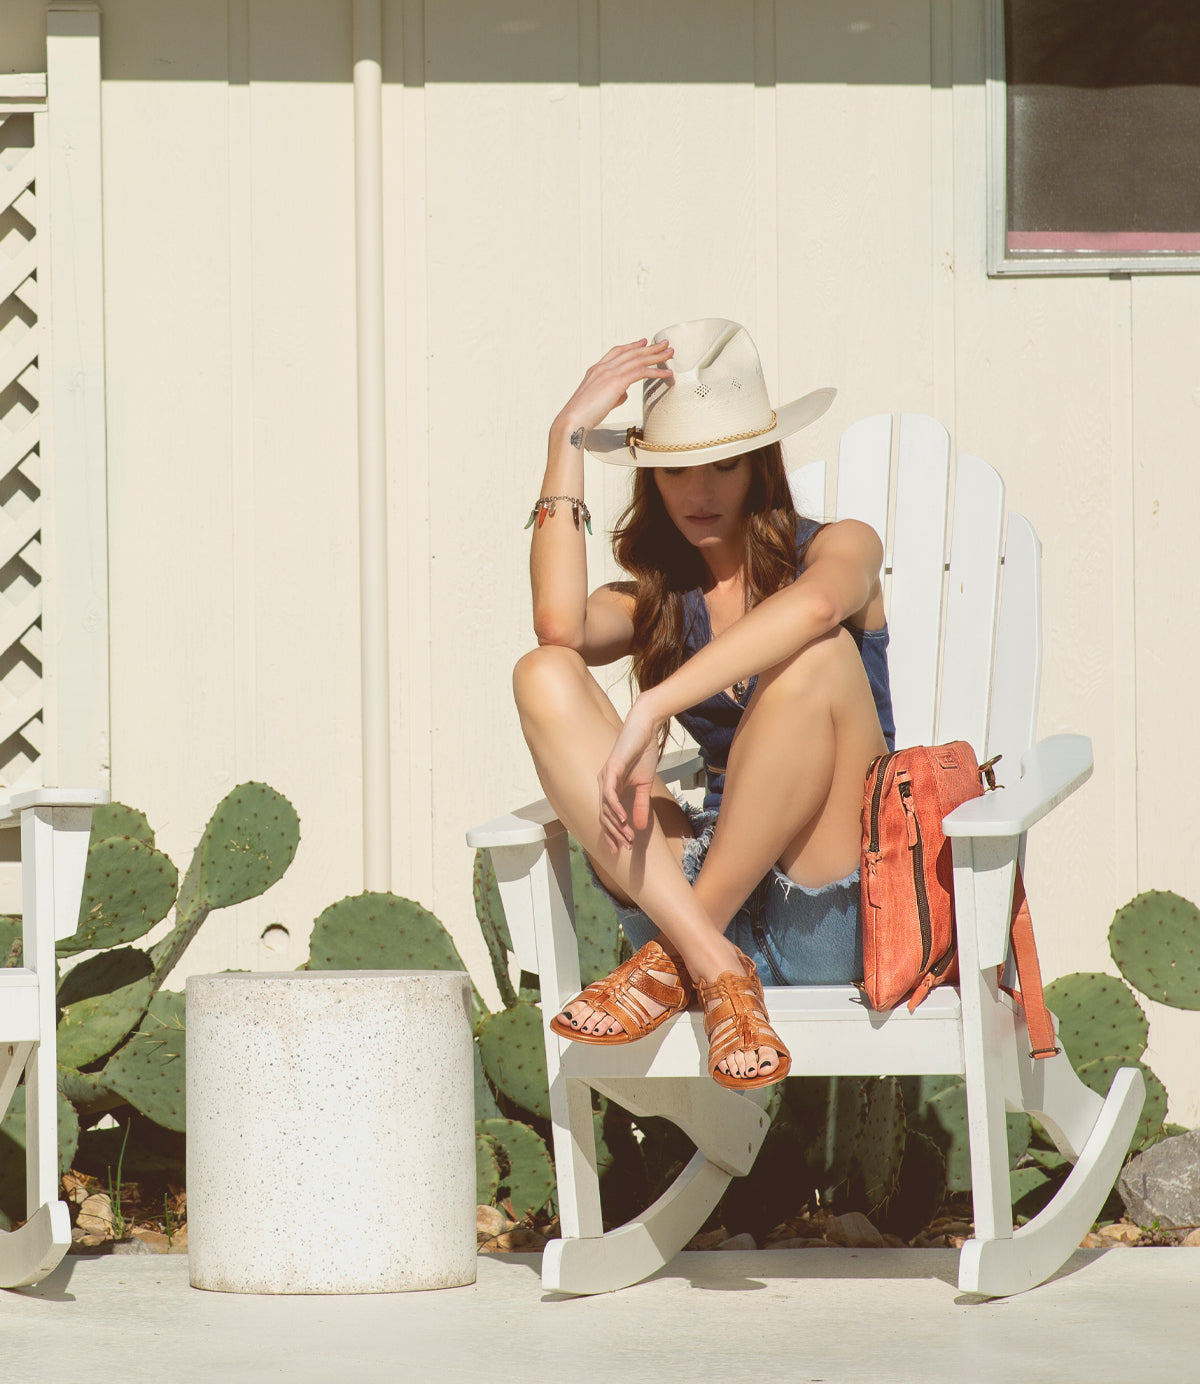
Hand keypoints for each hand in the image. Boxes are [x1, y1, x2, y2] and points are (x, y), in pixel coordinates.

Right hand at [554, 338, 673, 441]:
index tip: (643, 342)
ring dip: (656, 355)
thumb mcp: (599, 401)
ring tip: (670, 352)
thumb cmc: (583, 415)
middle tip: (664, 343)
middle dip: (649, 347)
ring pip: (638, 359)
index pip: (617, 352)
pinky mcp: (616, 382)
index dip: (632, 346)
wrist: (573, 420)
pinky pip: (641, 372)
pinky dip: (656, 371)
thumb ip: (613, 394)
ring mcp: (609, 373)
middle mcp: (603, 368)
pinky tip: (666, 373)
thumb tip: (624, 394)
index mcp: (596, 370)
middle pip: (631, 352)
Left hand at [597, 696, 667, 852]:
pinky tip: (622, 819)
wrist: (645, 729)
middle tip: (624, 848)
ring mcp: (605, 777)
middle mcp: (604, 785)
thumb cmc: (642, 753)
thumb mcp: (644, 785)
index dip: (613, 833)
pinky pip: (609, 793)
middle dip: (613, 834)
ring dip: (615, 825)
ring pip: (605, 808)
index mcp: (611, 789)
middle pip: (603, 816)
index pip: (608, 817)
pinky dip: (614, 807)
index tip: (622, 849)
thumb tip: (640, 827)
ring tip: (626, 838)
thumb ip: (640, 805)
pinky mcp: (611, 769)